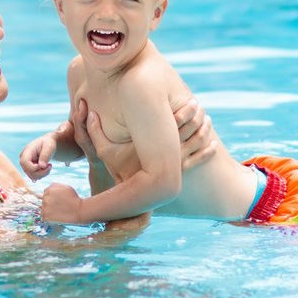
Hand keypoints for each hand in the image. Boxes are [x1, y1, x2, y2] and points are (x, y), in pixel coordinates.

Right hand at [19, 131, 57, 181]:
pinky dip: (41, 175)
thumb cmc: (48, 144)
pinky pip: (33, 176)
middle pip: (27, 171)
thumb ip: (45, 155)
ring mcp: (25, 164)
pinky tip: (46, 169)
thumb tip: (41, 166)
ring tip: (49, 166)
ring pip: (31, 176)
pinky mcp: (29, 169)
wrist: (48, 145)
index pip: (24, 162)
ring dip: (42, 174)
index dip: (33, 167)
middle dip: (41, 172)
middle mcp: (23, 158)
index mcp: (27, 151)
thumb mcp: (49, 147)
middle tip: (50, 166)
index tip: (45, 165)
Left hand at [41, 182, 84, 223]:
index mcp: (49, 190)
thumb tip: (48, 188)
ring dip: (48, 210)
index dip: (52, 196)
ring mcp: (44, 207)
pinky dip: (49, 217)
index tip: (58, 200)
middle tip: (59, 205)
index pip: (46, 192)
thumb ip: (55, 186)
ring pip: (43, 208)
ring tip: (58, 211)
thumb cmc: (73, 198)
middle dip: (50, 202)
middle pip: (43, 200)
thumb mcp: (65, 187)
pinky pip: (44, 216)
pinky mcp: (45, 216)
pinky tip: (56, 216)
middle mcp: (45, 198)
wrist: (78, 210)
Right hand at [72, 98, 216, 170]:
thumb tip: (84, 106)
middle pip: (190, 133)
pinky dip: (208, 152)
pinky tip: (213, 144)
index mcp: (152, 147)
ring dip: (205, 131)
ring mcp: (175, 166)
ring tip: (208, 119)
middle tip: (199, 106)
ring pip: (197, 146)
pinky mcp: (180, 173)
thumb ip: (92, 130)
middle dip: (198, 118)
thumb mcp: (101, 151)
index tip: (192, 101)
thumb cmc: (116, 170)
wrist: (126, 195)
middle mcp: (166, 156)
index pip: (173, 125)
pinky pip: (198, 162)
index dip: (185, 113)